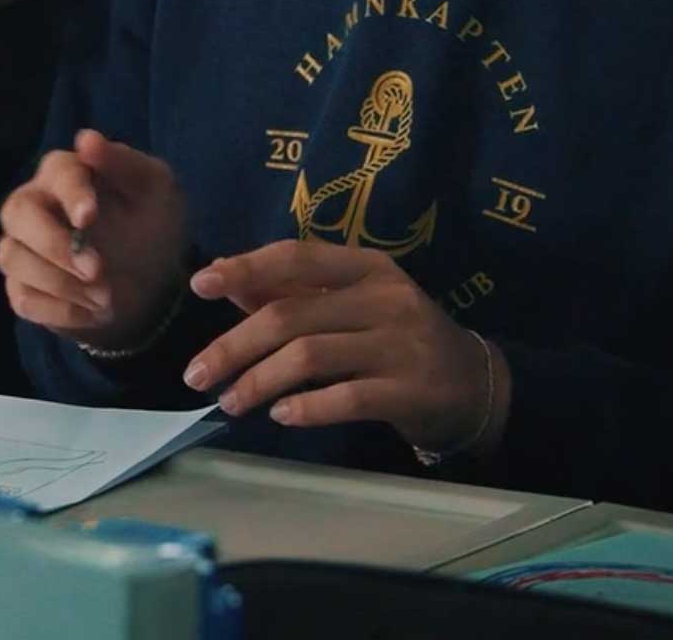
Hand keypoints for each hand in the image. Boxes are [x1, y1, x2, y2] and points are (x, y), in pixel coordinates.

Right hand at [0, 130, 191, 350]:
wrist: (153, 282)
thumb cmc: (151, 223)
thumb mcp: (154, 190)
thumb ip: (124, 164)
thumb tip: (85, 139)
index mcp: (65, 173)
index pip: (57, 173)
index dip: (70, 193)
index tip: (89, 216)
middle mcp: (33, 204)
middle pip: (17, 213)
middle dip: (54, 244)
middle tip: (96, 270)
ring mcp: (22, 246)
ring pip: (14, 258)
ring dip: (60, 283)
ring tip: (107, 297)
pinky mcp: (22, 286)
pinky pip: (23, 299)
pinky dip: (61, 311)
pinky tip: (95, 313)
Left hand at [180, 241, 495, 453]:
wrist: (475, 385)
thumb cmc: (397, 339)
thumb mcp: (352, 304)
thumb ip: (293, 292)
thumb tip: (226, 279)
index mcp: (367, 267)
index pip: (296, 256)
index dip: (245, 268)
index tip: (199, 285)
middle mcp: (384, 298)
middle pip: (291, 315)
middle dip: (234, 346)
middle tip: (197, 374)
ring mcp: (400, 344)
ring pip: (310, 357)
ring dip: (259, 381)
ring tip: (230, 401)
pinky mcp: (410, 390)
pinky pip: (346, 398)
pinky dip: (307, 407)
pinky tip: (280, 416)